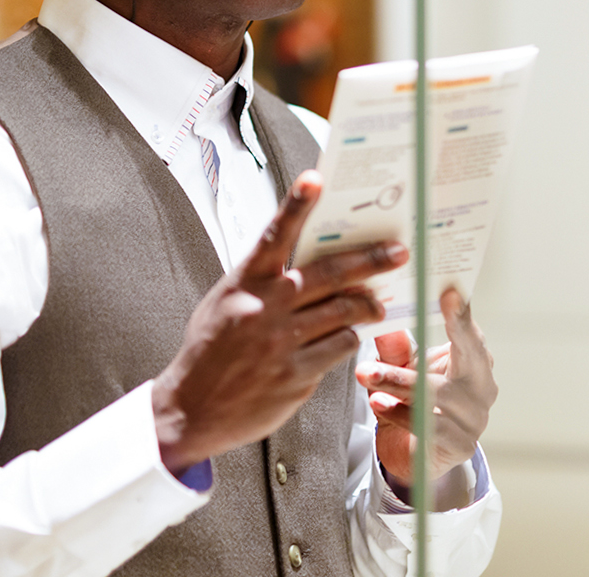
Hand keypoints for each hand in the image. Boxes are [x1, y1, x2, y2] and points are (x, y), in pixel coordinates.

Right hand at [153, 171, 408, 472]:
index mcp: (244, 284)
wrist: (191, 409)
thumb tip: (309, 260)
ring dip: (368, 303)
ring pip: (343, 311)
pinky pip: (339, 347)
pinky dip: (348, 338)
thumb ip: (262, 281)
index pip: (273, 236)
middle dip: (370, 260)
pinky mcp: (296, 375)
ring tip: (380, 301)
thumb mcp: (226, 303)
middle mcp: (264, 308)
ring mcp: (282, 343)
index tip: (316, 180)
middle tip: (398, 251)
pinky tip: (349, 336)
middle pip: (329, 274)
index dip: (296, 206)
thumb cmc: (211, 351)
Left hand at [356, 287, 497, 497]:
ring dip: (399, 381)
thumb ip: (394, 344)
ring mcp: (476, 417)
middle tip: (441, 302)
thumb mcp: (403, 367)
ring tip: (366, 373)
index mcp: (474, 360)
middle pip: (470, 354)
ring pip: (438, 392)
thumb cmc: (415, 401)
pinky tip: (379, 404)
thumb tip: (377, 309)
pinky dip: (399, 413)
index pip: (471, 331)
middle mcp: (482, 385)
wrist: (414, 454)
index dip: (463, 311)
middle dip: (455, 328)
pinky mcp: (461, 445)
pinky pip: (429, 425)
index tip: (452, 290)